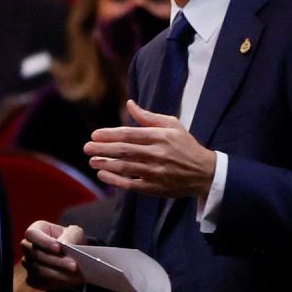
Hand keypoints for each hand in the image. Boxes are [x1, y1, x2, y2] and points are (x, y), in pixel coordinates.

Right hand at [20, 221, 84, 290]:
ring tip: (75, 275)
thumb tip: (63, 243)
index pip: (32, 234)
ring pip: (39, 270)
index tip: (59, 248)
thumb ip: (70, 235)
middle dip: (57, 261)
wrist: (72, 256)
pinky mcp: (31, 278)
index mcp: (35, 230)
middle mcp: (27, 246)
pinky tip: (68, 281)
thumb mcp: (75, 233)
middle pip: (36, 255)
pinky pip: (39, 282)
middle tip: (74, 265)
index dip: (44, 242)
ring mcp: (27, 263)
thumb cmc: (71, 240)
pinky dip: (54, 283)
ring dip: (58, 274)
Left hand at [85, 100, 216, 197]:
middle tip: (87, 147)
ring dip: (106, 164)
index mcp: (160, 137)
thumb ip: (148, 117)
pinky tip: (103, 174)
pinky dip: (115, 180)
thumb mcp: (172, 125)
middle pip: (124, 151)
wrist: (204, 173)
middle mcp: (157, 154)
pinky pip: (130, 184)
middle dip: (103, 149)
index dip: (110, 135)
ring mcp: (155, 172)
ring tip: (92, 160)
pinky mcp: (154, 188)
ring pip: (125, 167)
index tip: (95, 135)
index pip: (129, 135)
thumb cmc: (186, 145)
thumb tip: (129, 104)